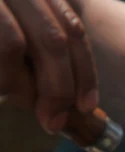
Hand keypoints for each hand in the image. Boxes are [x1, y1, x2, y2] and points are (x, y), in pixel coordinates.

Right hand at [0, 0, 97, 132]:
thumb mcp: (13, 30)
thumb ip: (37, 52)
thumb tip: (64, 98)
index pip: (72, 28)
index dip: (85, 70)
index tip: (87, 106)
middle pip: (53, 39)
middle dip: (58, 87)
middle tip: (53, 121)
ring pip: (13, 45)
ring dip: (20, 85)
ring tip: (13, 100)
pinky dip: (1, 77)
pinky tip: (1, 86)